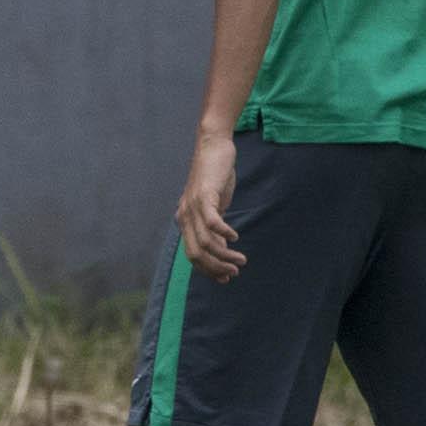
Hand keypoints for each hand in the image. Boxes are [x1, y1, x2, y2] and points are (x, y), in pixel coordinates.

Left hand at [175, 130, 243, 281]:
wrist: (212, 147)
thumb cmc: (215, 178)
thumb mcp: (214, 207)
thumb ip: (214, 228)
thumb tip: (222, 250)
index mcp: (185, 221)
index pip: (192, 255)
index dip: (208, 270)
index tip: (225, 278)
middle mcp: (185, 216)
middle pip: (196, 254)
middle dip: (215, 268)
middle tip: (234, 272)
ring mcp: (193, 206)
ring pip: (206, 242)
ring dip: (224, 256)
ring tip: (241, 260)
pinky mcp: (205, 195)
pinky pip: (212, 222)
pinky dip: (224, 233)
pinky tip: (235, 237)